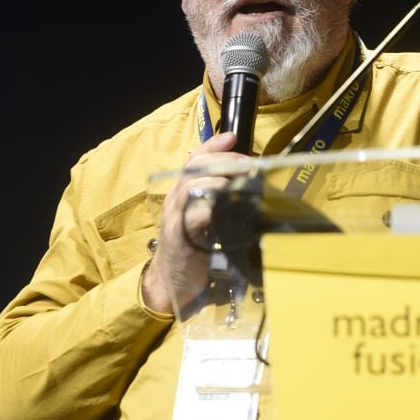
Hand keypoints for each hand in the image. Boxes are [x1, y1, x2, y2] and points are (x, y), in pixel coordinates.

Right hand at [142, 132, 246, 313]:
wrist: (169, 282)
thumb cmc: (192, 250)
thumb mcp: (204, 220)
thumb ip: (217, 201)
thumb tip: (244, 186)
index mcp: (182, 193)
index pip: (194, 160)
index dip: (212, 146)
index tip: (233, 137)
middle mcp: (175, 200)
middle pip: (196, 167)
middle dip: (225, 160)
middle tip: (249, 165)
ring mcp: (175, 216)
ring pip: (194, 184)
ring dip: (221, 179)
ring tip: (242, 182)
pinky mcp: (180, 235)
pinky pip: (194, 213)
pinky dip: (212, 206)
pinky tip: (228, 206)